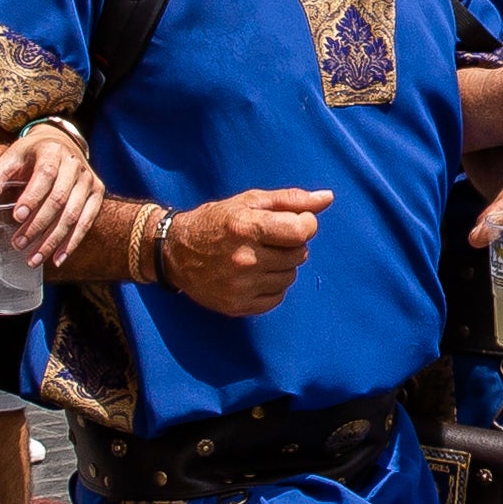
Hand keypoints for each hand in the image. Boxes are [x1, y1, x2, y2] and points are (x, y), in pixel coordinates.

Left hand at [0, 124, 104, 267]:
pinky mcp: (97, 193)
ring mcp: (88, 179)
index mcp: (51, 151)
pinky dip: (71, 243)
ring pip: (72, 215)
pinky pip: (86, 222)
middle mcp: (74, 163)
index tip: (16, 217)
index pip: (45, 175)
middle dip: (37, 225)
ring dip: (52, 240)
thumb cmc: (28, 156)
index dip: (32, 198)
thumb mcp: (8, 164)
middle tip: (18, 244)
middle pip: (59, 199)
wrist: (59, 143)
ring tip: (34, 259)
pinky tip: (57, 259)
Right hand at [168, 186, 330, 316]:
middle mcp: (244, 259)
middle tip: (269, 239)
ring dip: (282, 266)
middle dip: (291, 244)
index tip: (293, 222)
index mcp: (247, 227)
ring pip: (290, 277)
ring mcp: (240, 286)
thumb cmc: (217, 221)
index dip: (305, 224)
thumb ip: (291, 200)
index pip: (302, 230)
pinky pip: (277, 297)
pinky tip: (254, 274)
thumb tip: (327, 198)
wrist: (175, 252)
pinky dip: (272, 286)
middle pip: (299, 254)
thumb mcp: (250, 201)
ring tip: (259, 256)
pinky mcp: (237, 305)